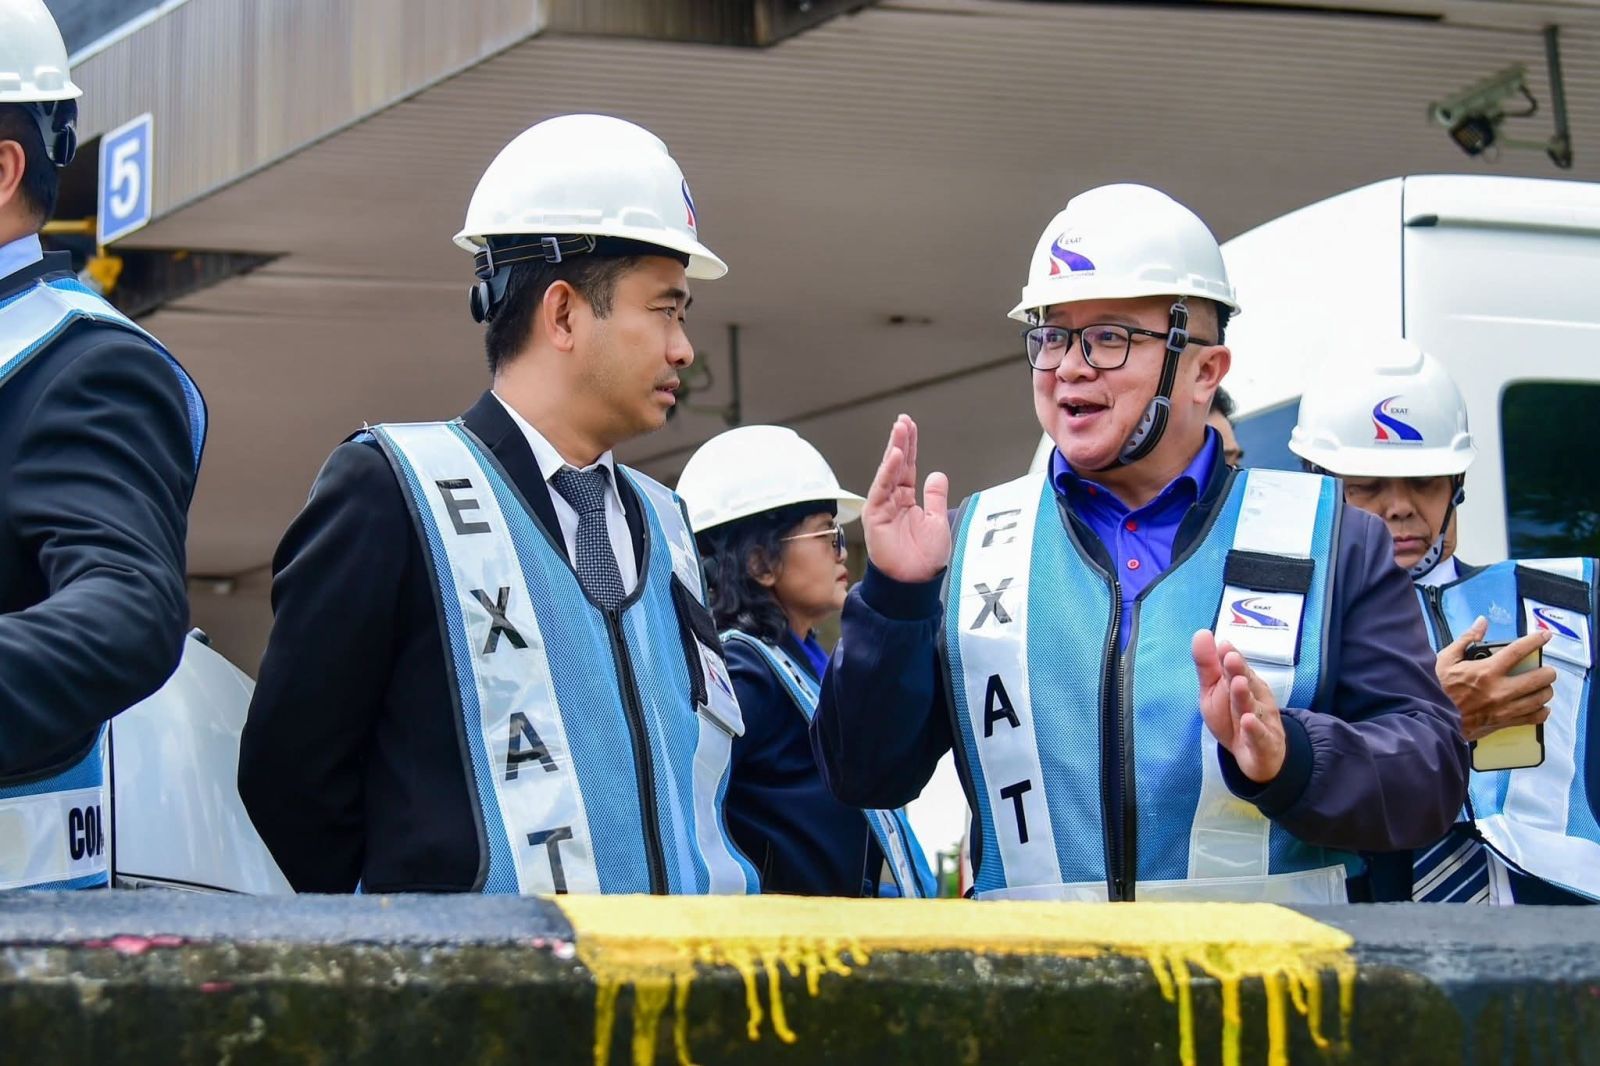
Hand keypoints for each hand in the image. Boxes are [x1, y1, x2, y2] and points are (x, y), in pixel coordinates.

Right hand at [861, 414, 950, 583]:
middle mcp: (892, 501)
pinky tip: (896, 456)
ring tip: (900, 430)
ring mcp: (882, 507)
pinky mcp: (875, 516)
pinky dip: (888, 472)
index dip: (910, 446)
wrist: (914, 583)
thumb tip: (936, 474)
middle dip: (900, 441)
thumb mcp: (937, 521)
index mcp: (907, 501)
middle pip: (896, 465)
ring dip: (894, 450)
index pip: (908, 468)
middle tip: (903, 420)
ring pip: (888, 473)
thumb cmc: (925, 559)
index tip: (910, 426)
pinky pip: (881, 489)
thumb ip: (935, 497)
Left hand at [1193, 629, 1285, 783]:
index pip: (1236, 669)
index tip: (1223, 646)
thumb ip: (1208, 665)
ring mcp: (1262, 721)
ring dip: (1245, 696)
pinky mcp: (1264, 745)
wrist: (1259, 756)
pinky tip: (1248, 721)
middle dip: (1239, 671)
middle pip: (1246, 684)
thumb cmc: (1233, 717)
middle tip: (1231, 657)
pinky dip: (1255, 730)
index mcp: (1243, 684)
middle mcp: (1255, 699)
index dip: (1229, 658)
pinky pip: (1260, 737)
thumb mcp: (1214, 691)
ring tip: (1238, 683)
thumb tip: (1202, 633)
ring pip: (1253, 708)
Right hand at [1435, 618, 1556, 741]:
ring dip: (1546, 690)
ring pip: (1540, 699)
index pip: (1518, 651)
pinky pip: (1533, 718)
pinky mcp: (1504, 722)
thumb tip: (1482, 622)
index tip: (1545, 635)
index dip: (1535, 641)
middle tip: (1545, 669)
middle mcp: (1500, 690)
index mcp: (1486, 671)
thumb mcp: (1446, 659)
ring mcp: (1505, 708)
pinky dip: (1542, 712)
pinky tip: (1541, 707)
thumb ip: (1466, 639)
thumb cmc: (1438, 688)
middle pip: (1539, 678)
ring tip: (1543, 687)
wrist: (1432, 719)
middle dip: (1548, 671)